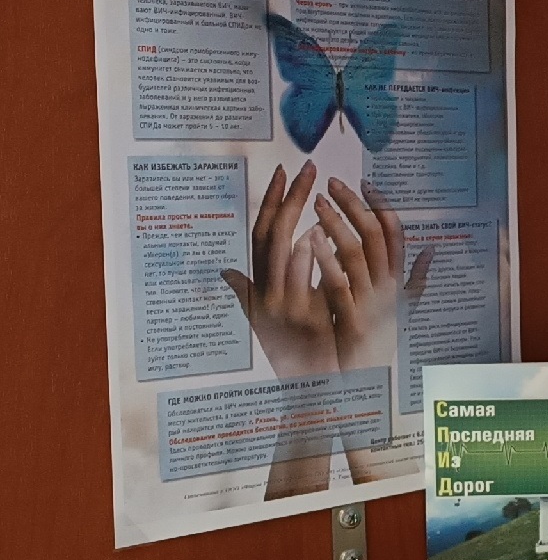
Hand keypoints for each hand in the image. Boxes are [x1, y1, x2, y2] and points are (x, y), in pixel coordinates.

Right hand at [220, 162, 338, 378]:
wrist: (308, 393)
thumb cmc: (294, 355)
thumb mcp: (267, 322)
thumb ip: (249, 293)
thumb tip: (226, 272)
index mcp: (263, 287)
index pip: (263, 234)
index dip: (271, 201)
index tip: (283, 171)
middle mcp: (267, 295)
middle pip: (271, 237)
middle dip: (286, 199)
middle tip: (304, 166)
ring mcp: (283, 309)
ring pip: (280, 259)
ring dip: (290, 224)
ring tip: (305, 192)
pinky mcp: (303, 324)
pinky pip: (301, 287)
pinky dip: (303, 262)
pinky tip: (311, 238)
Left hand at [312, 177, 432, 376]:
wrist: (375, 383)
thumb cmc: (385, 344)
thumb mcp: (406, 308)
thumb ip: (417, 279)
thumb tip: (431, 250)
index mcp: (399, 282)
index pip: (396, 234)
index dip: (382, 206)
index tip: (365, 183)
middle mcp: (390, 288)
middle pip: (377, 237)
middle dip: (355, 205)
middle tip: (333, 182)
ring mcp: (373, 304)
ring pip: (358, 254)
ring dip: (337, 224)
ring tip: (316, 202)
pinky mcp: (353, 320)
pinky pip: (339, 284)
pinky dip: (326, 260)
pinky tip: (309, 240)